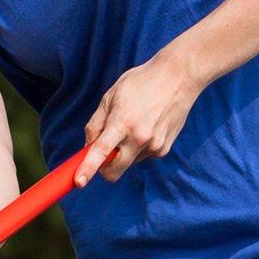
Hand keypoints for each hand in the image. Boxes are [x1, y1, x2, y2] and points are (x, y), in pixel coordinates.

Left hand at [74, 51, 201, 185]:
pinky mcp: (164, 149)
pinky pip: (142, 156)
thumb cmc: (141, 83)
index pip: (102, 151)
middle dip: (103, 169)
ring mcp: (154, 145)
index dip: (88, 168)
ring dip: (123, 152)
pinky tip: (146, 126)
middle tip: (102, 154)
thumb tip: (88, 147)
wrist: (179, 77)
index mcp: (123, 122)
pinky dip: (138, 147)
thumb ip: (96, 124)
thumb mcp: (111, 96)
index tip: (79, 181)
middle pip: (114, 172)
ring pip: (128, 162)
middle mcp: (140, 137)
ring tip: (133, 124)